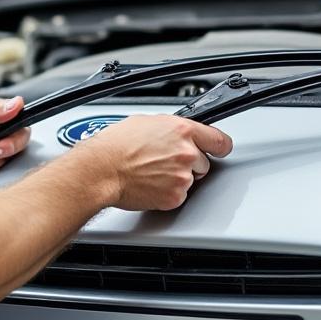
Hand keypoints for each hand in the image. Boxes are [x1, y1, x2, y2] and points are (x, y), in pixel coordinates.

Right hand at [76, 115, 232, 210]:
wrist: (101, 170)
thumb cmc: (115, 146)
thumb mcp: (145, 123)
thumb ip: (170, 129)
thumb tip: (176, 133)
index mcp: (182, 131)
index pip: (218, 140)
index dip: (219, 146)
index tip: (219, 149)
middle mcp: (187, 153)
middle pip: (204, 162)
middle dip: (189, 164)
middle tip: (165, 162)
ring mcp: (182, 176)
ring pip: (191, 180)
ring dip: (177, 179)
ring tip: (152, 173)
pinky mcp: (174, 197)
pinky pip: (178, 196)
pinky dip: (167, 193)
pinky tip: (151, 184)